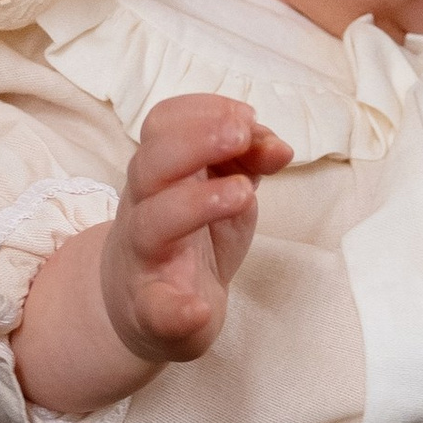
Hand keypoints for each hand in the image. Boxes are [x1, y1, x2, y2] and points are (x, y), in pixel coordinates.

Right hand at [101, 95, 292, 365]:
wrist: (143, 308)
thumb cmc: (188, 236)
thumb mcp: (225, 188)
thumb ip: (250, 160)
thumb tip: (279, 147)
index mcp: (161, 172)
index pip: (163, 124)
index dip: (203, 111)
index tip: (247, 117)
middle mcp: (144, 208)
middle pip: (151, 164)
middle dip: (196, 140)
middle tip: (242, 134)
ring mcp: (144, 258)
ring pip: (152, 223)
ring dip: (197, 203)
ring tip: (243, 193)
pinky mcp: (151, 310)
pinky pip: (155, 308)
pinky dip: (177, 310)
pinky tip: (198, 308)